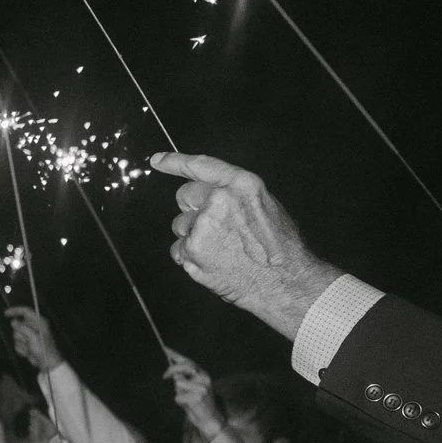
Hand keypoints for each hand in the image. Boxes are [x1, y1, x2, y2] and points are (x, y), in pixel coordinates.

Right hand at [6, 307, 63, 373]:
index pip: (25, 311)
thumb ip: (22, 328)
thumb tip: (13, 321)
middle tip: (28, 341)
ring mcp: (29, 335)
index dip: (15, 311)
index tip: (5, 314)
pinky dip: (21, 349)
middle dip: (20, 334)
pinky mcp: (26, 343)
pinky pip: (17, 344)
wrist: (47, 363)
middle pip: (18, 325)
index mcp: (39, 322)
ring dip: (21, 343)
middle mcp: (34, 327)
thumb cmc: (44, 349)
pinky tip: (28, 352)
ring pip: (16, 335)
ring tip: (29, 348)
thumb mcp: (33, 337)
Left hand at [150, 153, 343, 339]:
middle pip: (184, 196)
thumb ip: (236, 195)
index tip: (157, 161)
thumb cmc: (280, 248)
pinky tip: (213, 262)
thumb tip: (212, 194)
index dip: (175, 162)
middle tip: (213, 226)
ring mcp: (203, 225)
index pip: (201, 166)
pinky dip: (189, 257)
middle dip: (193, 209)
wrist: (284, 281)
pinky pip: (178, 249)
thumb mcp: (265, 206)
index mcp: (241, 185)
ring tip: (221, 249)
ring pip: (180, 225)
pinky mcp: (192, 250)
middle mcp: (220, 200)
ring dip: (192, 235)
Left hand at [164, 351, 225, 438]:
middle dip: (172, 370)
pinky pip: (179, 397)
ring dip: (178, 392)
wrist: (210, 418)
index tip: (165, 348)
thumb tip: (171, 372)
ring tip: (185, 398)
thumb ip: (183, 379)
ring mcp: (202, 387)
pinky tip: (187, 405)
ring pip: (179, 383)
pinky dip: (179, 402)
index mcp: (203, 374)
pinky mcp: (198, 397)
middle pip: (184, 367)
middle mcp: (204, 378)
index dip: (176, 355)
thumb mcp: (191, 388)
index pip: (188, 361)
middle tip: (165, 376)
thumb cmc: (197, 403)